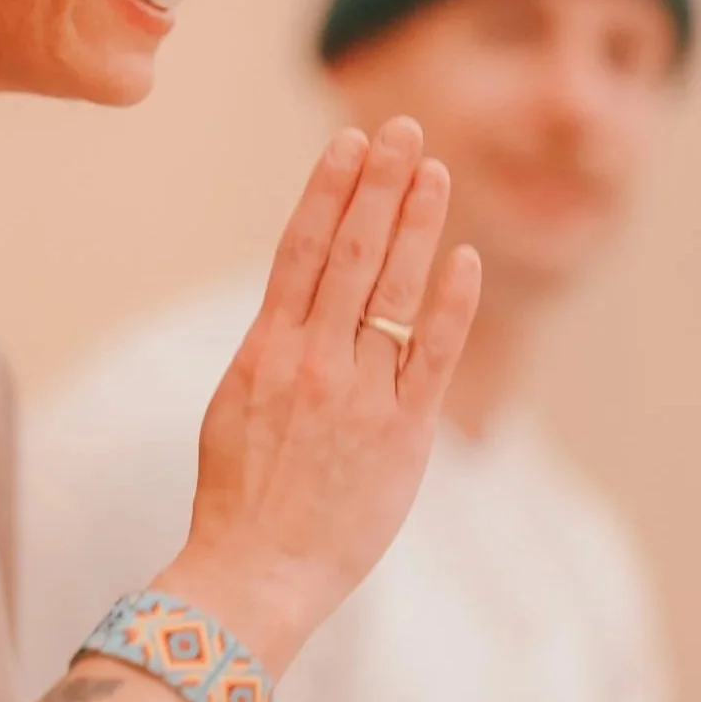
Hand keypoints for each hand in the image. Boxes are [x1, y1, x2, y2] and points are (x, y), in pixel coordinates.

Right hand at [162, 117, 480, 672]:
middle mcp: (313, 358)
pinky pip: (433, 354)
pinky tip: (464, 257)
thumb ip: (274, 349)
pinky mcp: (402, 433)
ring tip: (434, 170)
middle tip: (404, 129)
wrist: (254, 572)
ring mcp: (359, 392)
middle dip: (380, 184)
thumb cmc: (241, 495)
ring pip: (393, 288)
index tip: (350, 141)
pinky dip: (451, 303)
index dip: (329, 188)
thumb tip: (300, 299)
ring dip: (416, 223)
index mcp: (266, 349)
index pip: (302, 246)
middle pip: (352, 251)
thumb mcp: (236, 405)